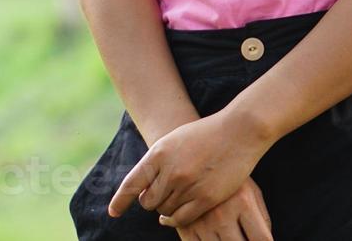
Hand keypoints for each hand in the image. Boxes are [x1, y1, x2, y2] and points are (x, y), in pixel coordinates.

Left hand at [108, 107, 274, 228]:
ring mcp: (188, 186)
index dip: (120, 201)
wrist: (239, 131)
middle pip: (148, 201)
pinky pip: (181, 219)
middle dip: (151, 201)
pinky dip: (175, 220)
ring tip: (175, 198)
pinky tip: (176, 216)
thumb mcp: (174, 141)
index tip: (113, 212)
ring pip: (165, 210)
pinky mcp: (205, 198)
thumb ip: (157, 163)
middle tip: (159, 196)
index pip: (132, 183)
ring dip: (166, 208)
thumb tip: (144, 189)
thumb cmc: (205, 134)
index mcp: (159, 153)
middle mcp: (170, 171)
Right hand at [173, 174, 272, 239]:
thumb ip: (262, 218)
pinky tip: (213, 236)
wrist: (194, 155)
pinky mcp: (185, 226)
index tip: (261, 239)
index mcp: (243, 202)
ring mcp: (201, 221)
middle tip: (243, 234)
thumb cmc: (229, 175)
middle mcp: (222, 214)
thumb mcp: (251, 191)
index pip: (261, 239)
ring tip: (227, 232)